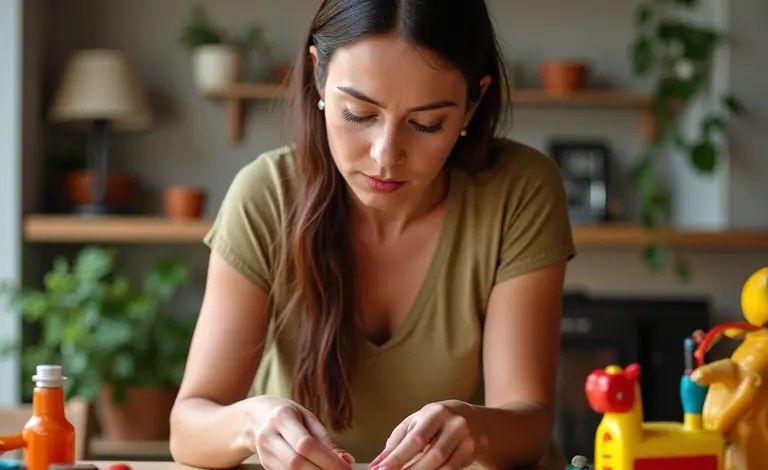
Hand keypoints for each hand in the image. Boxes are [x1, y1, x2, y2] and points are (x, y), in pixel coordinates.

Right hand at [238, 395, 354, 469]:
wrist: (253, 418)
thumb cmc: (285, 413)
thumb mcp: (306, 417)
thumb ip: (325, 438)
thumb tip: (346, 459)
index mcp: (282, 418)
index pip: (305, 443)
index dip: (327, 459)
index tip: (346, 466)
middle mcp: (269, 436)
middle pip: (295, 462)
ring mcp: (264, 454)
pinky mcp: (265, 466)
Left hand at [370, 400, 487, 469]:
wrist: (476, 420)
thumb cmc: (438, 420)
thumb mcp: (417, 422)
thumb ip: (396, 442)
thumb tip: (377, 463)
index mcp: (435, 413)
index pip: (415, 438)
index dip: (397, 457)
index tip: (381, 469)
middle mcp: (454, 424)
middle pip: (432, 455)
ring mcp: (467, 439)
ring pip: (445, 466)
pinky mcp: (473, 452)